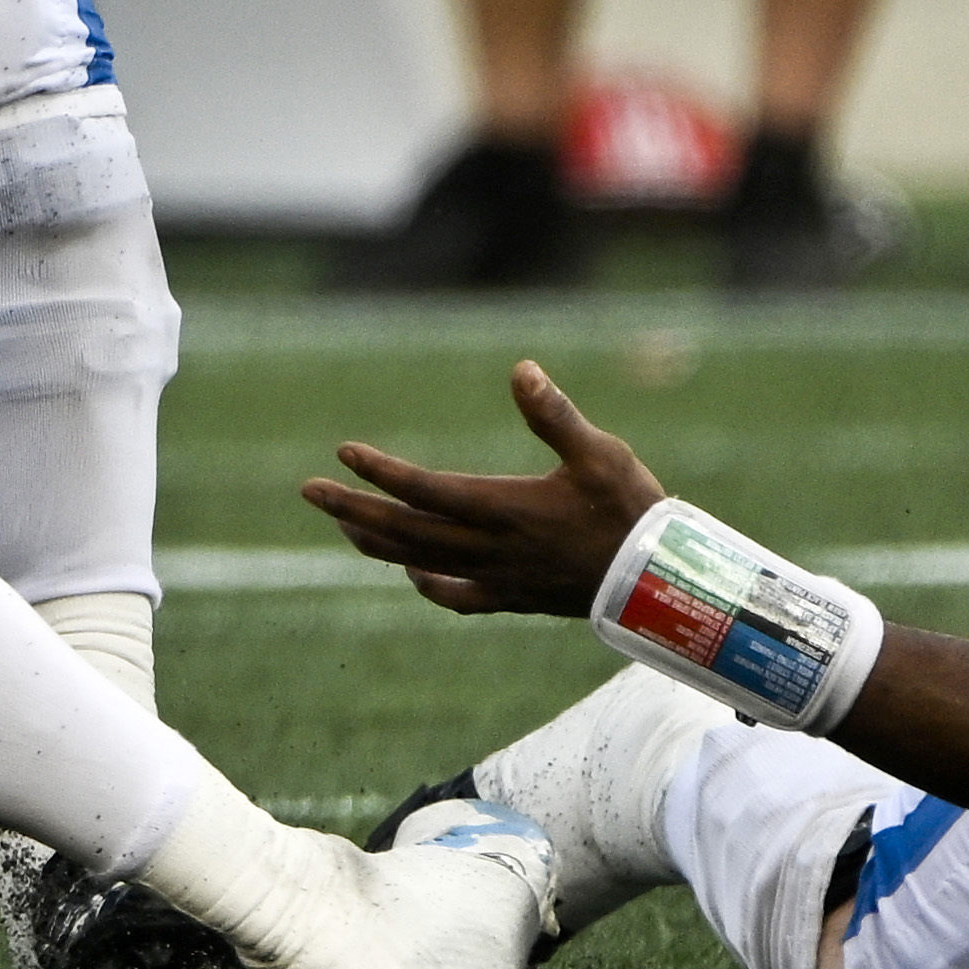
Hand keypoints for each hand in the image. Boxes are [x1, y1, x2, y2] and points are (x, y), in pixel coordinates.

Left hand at [299, 359, 666, 617]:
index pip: (425, 490)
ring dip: (376, 542)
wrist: (660, 586)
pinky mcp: (515, 599)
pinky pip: (457, 597)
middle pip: (404, 531)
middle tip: (309, 492)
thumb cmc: (632, 511)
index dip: (381, 472)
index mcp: (504, 509)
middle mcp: (491, 548)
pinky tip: (410, 572)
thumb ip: (554, 414)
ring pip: (421, 563)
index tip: (342, 452)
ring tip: (343, 522)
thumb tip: (520, 369)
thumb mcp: (600, 453)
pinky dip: (426, 583)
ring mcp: (499, 579)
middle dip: (353, 509)